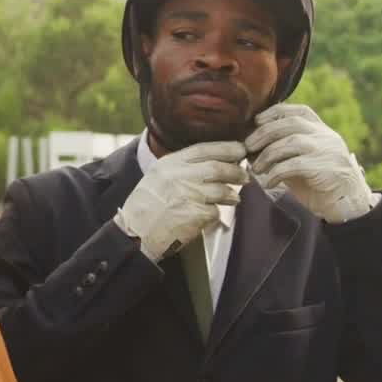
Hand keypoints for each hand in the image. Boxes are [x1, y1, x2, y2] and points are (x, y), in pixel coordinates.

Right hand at [114, 141, 247, 260]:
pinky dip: (215, 213)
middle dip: (235, 172)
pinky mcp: (195, 215)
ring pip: (221, 190)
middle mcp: (178, 177)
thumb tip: (214, 160)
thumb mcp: (158, 176)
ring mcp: (188, 196)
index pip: (203, 149)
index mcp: (169, 164)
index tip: (240, 150)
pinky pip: (215, 211)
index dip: (226, 148)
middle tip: (244, 176)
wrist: (136, 233)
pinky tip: (210, 214)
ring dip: (231, 194)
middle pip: (217, 168)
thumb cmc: (147, 205)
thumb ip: (181, 167)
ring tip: (233, 198)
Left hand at [245, 104, 372, 223]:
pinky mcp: (327, 168)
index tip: (256, 121)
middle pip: (291, 124)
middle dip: (264, 134)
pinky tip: (269, 183)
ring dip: (267, 155)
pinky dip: (276, 173)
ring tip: (255, 169)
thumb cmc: (316, 181)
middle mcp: (326, 136)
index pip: (298, 111)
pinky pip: (294, 165)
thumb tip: (250, 144)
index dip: (275, 112)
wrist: (345, 204)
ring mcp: (328, 150)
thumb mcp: (300, 160)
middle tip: (247, 147)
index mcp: (321, 130)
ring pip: (291, 143)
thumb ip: (283, 148)